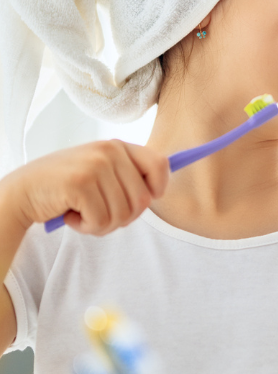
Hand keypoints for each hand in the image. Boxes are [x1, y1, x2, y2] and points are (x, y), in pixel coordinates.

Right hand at [0, 141, 169, 234]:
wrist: (22, 192)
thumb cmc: (66, 186)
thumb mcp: (100, 171)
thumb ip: (127, 176)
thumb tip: (158, 192)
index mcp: (118, 146)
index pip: (160, 164)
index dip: (158, 188)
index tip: (145, 200)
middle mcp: (109, 151)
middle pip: (143, 200)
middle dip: (124, 217)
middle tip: (100, 214)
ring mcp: (95, 166)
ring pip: (123, 214)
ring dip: (103, 225)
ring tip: (83, 213)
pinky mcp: (80, 184)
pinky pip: (101, 221)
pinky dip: (86, 227)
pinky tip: (71, 216)